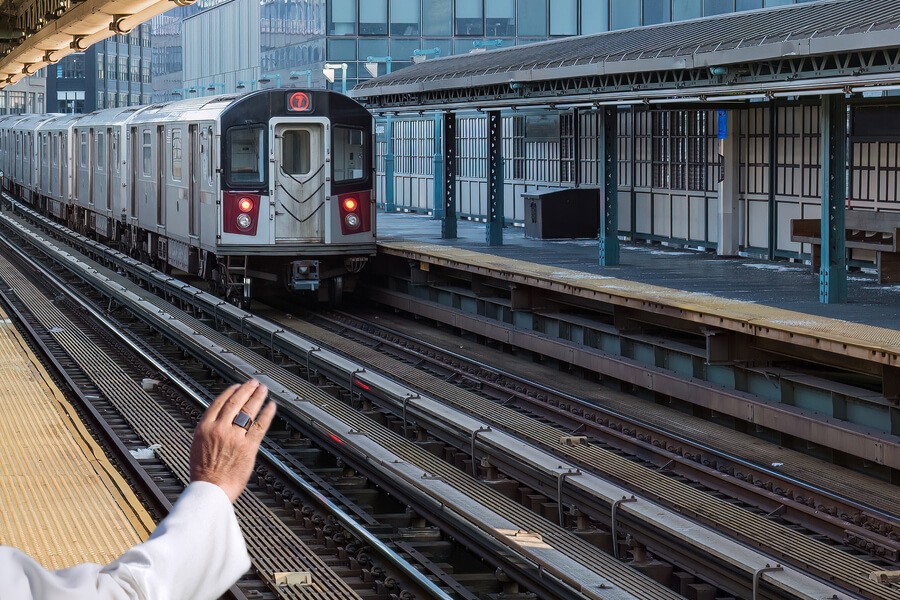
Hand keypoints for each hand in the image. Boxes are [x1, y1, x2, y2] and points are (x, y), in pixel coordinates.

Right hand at [189, 379, 276, 501]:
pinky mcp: (248, 447)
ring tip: (263, 390)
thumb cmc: (204, 474)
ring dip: (257, 397)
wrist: (210, 490)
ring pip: (248, 410)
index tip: (238, 386)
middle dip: (246, 390)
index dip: (231, 391)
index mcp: (204, 428)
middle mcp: (219, 429)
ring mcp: (235, 437)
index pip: (219, 402)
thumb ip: (209, 431)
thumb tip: (218, 421)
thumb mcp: (198, 446)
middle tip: (254, 383)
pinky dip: (267, 413)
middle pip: (236, 402)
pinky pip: (260, 425)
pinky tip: (271, 406)